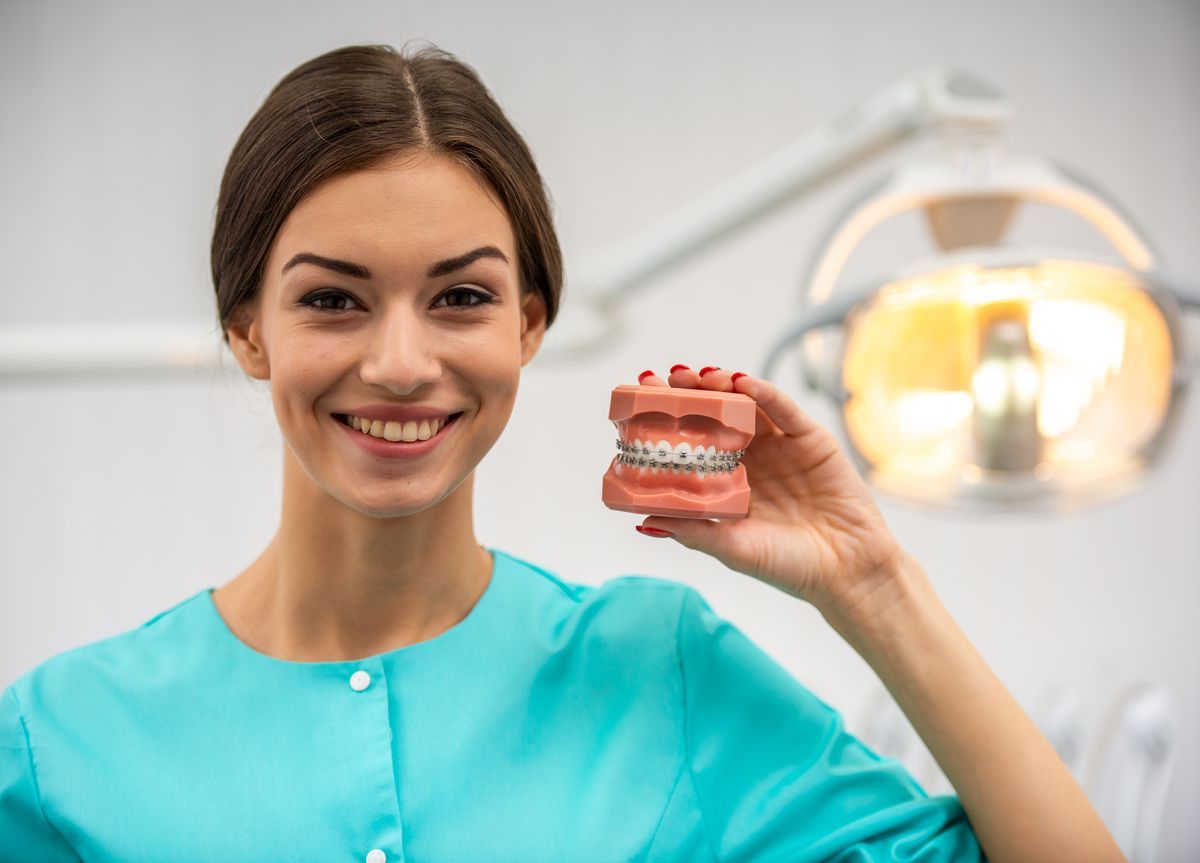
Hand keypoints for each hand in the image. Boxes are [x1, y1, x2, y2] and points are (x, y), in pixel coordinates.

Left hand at [635, 365, 907, 616]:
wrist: (847, 572)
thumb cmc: (788, 566)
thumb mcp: (732, 549)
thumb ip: (693, 531)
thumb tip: (642, 520)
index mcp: (728, 481)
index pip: (691, 441)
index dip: (667, 421)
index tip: (639, 404)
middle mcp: (752, 458)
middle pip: (715, 415)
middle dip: (688, 394)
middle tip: (663, 381)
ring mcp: (782, 446)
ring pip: (746, 405)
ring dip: (721, 385)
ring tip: (698, 376)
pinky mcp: (812, 439)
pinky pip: (785, 410)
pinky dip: (763, 392)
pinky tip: (742, 383)